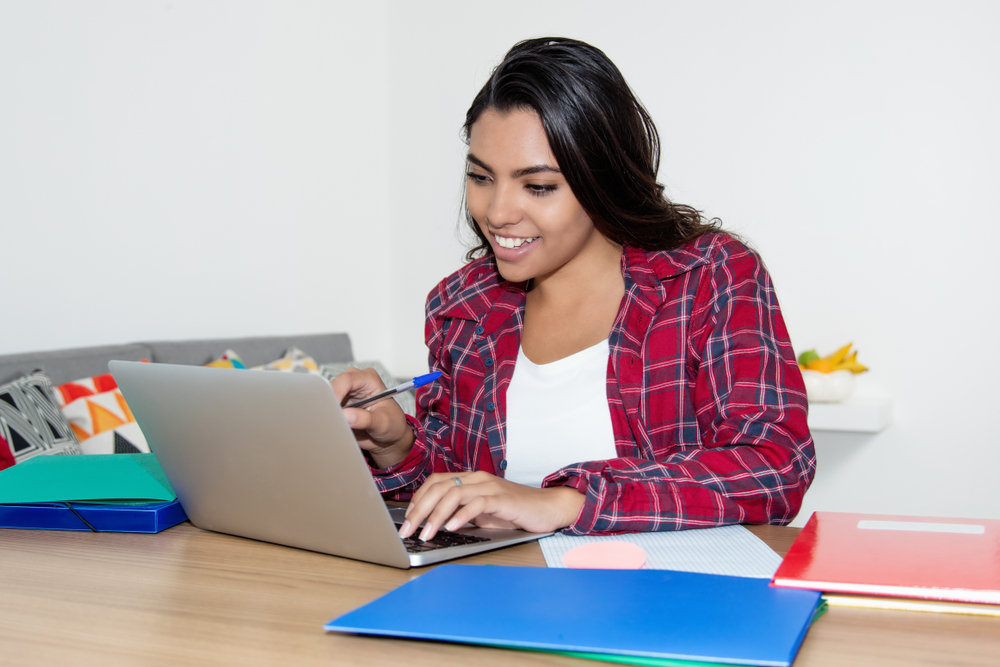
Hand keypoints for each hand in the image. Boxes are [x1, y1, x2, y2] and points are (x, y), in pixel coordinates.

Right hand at [330, 368, 413, 468]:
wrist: (388, 437)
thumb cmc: (392, 425)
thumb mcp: (383, 423)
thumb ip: (365, 419)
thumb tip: (346, 416)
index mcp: (369, 379)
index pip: (346, 380)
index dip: (336, 392)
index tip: (332, 409)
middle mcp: (354, 382)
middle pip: (332, 386)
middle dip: (328, 402)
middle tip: (328, 419)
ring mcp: (344, 393)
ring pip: (325, 397)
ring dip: (326, 410)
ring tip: (331, 424)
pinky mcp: (337, 404)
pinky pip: (325, 408)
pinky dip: (325, 416)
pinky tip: (330, 425)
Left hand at [397, 471, 585, 540]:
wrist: (548, 507)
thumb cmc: (515, 512)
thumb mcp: (482, 513)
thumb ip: (461, 513)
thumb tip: (435, 524)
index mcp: (470, 480)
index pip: (436, 482)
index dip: (418, 499)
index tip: (407, 519)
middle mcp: (477, 479)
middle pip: (440, 488)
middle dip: (419, 510)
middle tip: (408, 530)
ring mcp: (490, 487)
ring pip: (454, 495)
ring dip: (436, 516)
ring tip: (426, 534)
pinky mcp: (503, 499)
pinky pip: (478, 504)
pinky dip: (462, 515)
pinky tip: (452, 528)